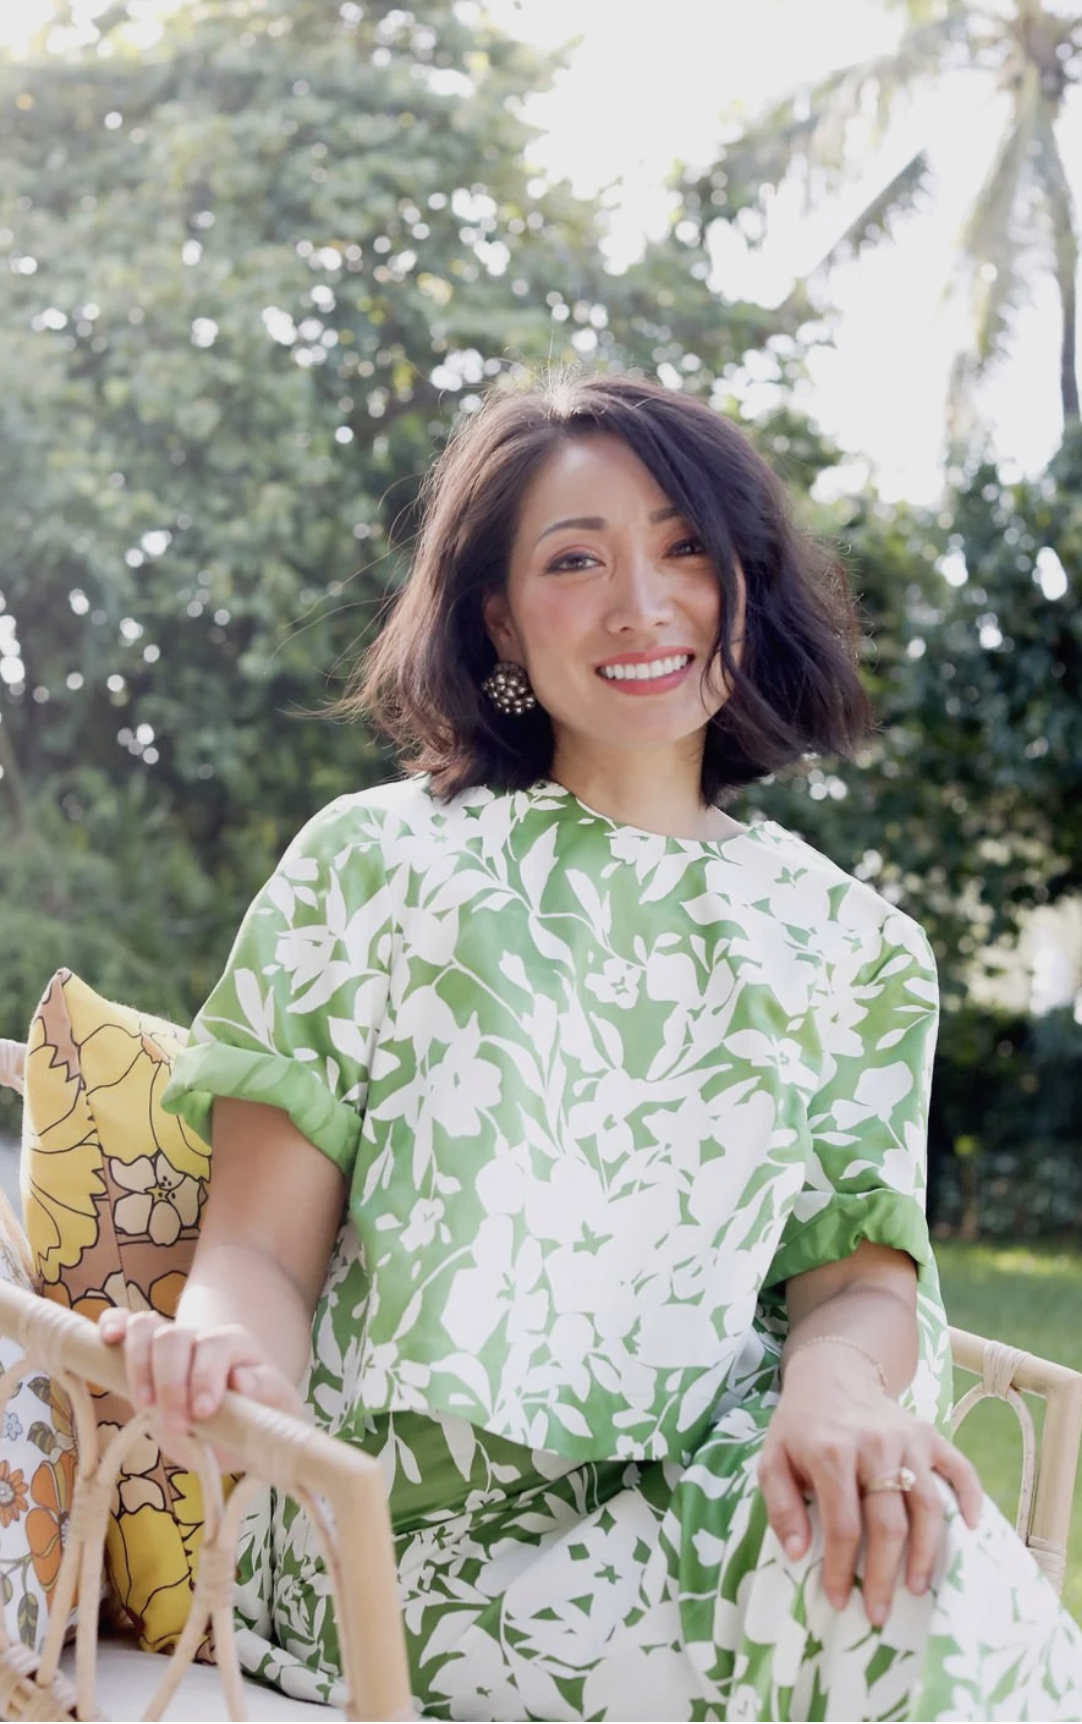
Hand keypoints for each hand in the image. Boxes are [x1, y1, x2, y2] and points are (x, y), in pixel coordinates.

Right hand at [97, 1307, 305, 1466]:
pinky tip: (107, 1340)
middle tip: (176, 1427)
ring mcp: (169, 1343)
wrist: (236, 1426)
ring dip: (138, 1365)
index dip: (205, 1376)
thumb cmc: (257, 1417)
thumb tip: (241, 1378)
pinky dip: (112, 1325)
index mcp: (236, 1346)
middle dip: (170, 1382)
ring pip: (145, 1328)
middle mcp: (200, 1337)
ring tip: (145, 1404)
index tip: (203, 1412)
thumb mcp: (276, 1412)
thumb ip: (267, 1393)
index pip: (215, 1344)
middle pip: (175, 1337)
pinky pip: (125, 1324)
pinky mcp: (144, 1353)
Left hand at [759, 1349, 981, 1626]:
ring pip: (927, 1506)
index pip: (843, 1526)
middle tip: (879, 1612)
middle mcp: (875, 1446)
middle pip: (889, 1524)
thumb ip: (782, 1507)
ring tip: (916, 1587)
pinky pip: (959, 1470)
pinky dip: (970, 1500)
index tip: (840, 1599)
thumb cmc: (800, 1427)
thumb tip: (798, 1554)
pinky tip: (969, 1532)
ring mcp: (907, 1439)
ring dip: (925, 1554)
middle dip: (885, 1575)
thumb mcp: (773, 1460)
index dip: (843, 1569)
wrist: (831, 1375)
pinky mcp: (930, 1435)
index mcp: (832, 1453)